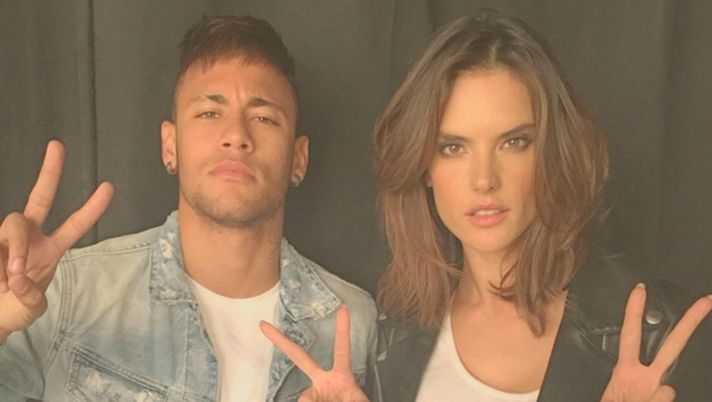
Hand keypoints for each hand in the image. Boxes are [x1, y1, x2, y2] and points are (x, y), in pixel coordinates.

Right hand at [0, 140, 112, 339]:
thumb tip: (21, 281)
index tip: (109, 186)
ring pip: (13, 224)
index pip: (75, 224)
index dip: (92, 207)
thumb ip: (31, 298)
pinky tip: (0, 281)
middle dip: (50, 172)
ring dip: (14, 252)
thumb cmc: (14, 310)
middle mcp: (29, 237)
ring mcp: (6, 237)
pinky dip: (0, 264)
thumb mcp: (31, 309)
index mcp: (49, 249)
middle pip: (40, 198)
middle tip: (58, 146)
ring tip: (9, 281)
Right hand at [260, 305, 369, 401]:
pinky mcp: (305, 399)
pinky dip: (309, 401)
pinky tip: (316, 401)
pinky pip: (303, 399)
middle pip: (301, 358)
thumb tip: (304, 397)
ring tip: (328, 400)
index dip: (343, 329)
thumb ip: (344, 395)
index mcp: (342, 377)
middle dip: (282, 342)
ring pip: (304, 397)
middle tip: (264, 325)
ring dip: (314, 399)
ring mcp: (313, 393)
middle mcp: (324, 381)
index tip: (343, 308)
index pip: (342, 350)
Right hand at [601, 283, 711, 401]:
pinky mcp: (663, 399)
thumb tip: (668, 386)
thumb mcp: (616, 395)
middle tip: (708, 301)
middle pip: (672, 345)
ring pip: (669, 387)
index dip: (634, 311)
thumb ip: (641, 385)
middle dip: (691, 323)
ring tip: (639, 400)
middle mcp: (644, 379)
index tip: (641, 289)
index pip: (630, 335)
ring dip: (657, 396)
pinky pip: (667, 398)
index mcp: (625, 373)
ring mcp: (656, 392)